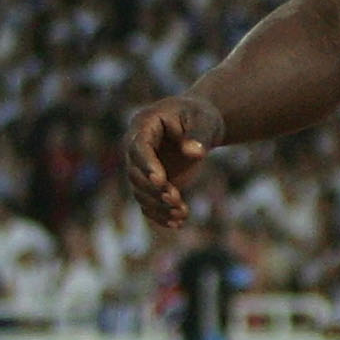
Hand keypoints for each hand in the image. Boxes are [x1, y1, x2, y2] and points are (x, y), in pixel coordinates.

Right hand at [124, 93, 223, 228]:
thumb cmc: (201, 117)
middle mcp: (135, 147)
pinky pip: (148, 203)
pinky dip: (160, 215)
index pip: (138, 147)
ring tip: (182, 213)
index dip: (147, 165)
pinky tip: (178, 223)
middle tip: (176, 199)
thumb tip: (193, 153)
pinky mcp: (150, 183)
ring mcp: (141, 167)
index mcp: (144, 125)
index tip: (161, 181)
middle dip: (154, 190)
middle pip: (134, 173)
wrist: (199, 125)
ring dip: (158, 206)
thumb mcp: (205, 120)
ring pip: (140, 192)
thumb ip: (199, 134)